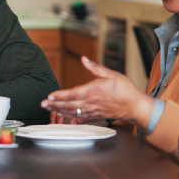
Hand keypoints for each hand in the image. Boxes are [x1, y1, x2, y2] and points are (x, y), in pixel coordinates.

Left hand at [40, 57, 154, 129]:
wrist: (135, 106)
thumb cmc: (125, 89)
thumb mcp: (111, 74)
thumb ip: (95, 68)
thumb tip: (84, 59)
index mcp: (93, 91)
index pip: (72, 93)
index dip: (60, 95)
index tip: (50, 96)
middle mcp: (90, 102)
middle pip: (69, 104)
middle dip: (54, 104)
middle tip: (42, 104)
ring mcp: (92, 111)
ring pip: (72, 112)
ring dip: (59, 111)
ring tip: (49, 109)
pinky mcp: (95, 116)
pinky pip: (81, 119)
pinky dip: (71, 119)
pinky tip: (64, 120)